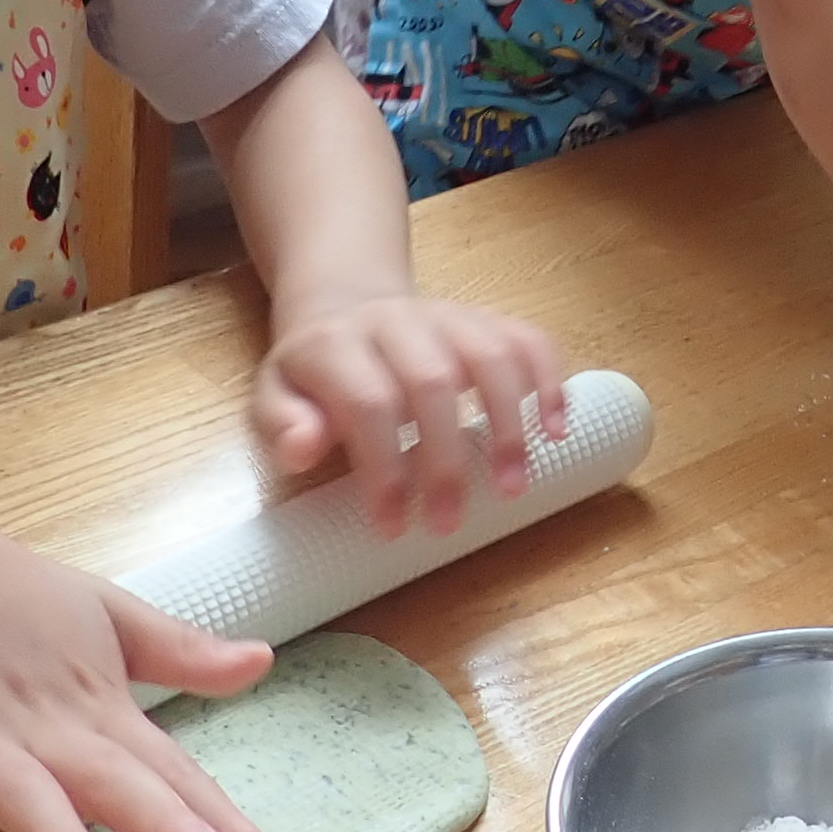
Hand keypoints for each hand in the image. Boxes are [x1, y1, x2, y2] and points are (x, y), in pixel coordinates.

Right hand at [0, 506, 277, 831]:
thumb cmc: (14, 597)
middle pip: (107, 781)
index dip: (215, 816)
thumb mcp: (109, 612)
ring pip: (18, 797)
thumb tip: (260, 661)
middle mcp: (39, 729)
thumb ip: (181, 651)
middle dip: (157, 823)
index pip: (167, 767)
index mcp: (95, 704)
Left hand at [253, 293, 568, 539]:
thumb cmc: (314, 373)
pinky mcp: (484, 318)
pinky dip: (550, 382)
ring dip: (509, 425)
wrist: (344, 304)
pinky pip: (528, 339)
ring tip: (513, 489)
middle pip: (433, 380)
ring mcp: (446, 315)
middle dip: (446, 459)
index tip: (392, 527)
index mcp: (336, 344)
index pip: (368, 402)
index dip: (384, 468)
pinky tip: (557, 431)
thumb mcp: (275, 398)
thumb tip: (305, 450)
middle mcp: (396, 321)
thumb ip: (283, 426)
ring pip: (490, 355)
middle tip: (448, 523)